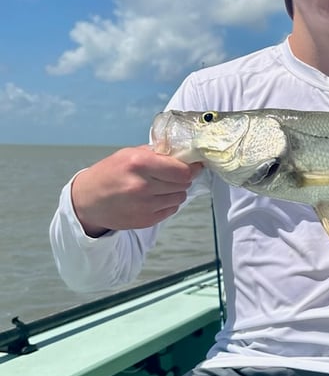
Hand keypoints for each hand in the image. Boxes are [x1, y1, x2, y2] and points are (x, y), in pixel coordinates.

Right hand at [71, 146, 203, 236]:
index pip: (182, 170)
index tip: (193, 165)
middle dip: (182, 178)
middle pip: (183, 184)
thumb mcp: (129, 154)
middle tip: (174, 175)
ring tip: (161, 186)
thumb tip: (184, 155)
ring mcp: (144, 206)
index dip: (191, 168)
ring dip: (176, 191)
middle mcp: (142, 186)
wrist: (87, 200)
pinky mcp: (145, 220)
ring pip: (180, 197)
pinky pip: (171, 209)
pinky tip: (154, 198)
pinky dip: (168, 203)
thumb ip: (157, 154)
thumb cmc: (109, 173)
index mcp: (139, 164)